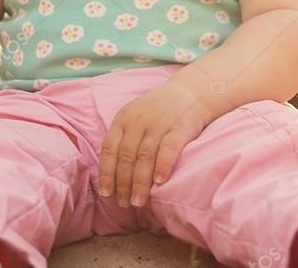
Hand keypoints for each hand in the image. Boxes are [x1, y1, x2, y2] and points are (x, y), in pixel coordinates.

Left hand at [98, 81, 209, 207]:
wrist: (190, 92)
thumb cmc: (158, 112)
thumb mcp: (134, 117)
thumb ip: (123, 139)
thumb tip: (111, 176)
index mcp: (124, 118)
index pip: (109, 148)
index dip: (107, 172)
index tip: (106, 193)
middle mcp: (139, 120)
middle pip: (127, 156)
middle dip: (123, 183)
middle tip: (124, 204)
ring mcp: (160, 123)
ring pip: (145, 156)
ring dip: (140, 182)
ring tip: (138, 202)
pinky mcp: (180, 127)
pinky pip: (169, 148)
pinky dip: (163, 165)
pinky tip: (160, 182)